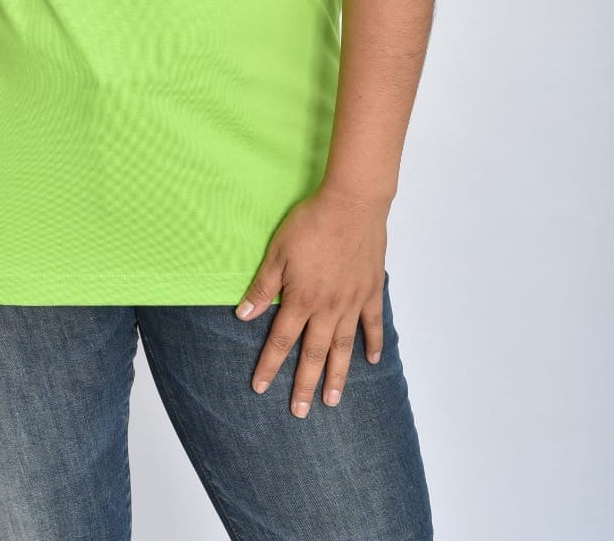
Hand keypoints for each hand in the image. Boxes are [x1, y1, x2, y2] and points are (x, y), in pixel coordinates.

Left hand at [234, 185, 388, 415]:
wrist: (351, 205)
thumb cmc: (310, 223)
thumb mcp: (277, 252)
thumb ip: (262, 287)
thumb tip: (242, 316)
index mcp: (301, 299)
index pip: (281, 340)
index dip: (269, 365)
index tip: (260, 388)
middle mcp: (328, 308)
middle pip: (313, 354)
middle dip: (303, 384)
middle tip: (299, 412)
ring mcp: (353, 302)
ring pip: (343, 347)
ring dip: (337, 376)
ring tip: (332, 401)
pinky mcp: (371, 291)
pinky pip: (373, 324)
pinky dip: (373, 343)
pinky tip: (372, 361)